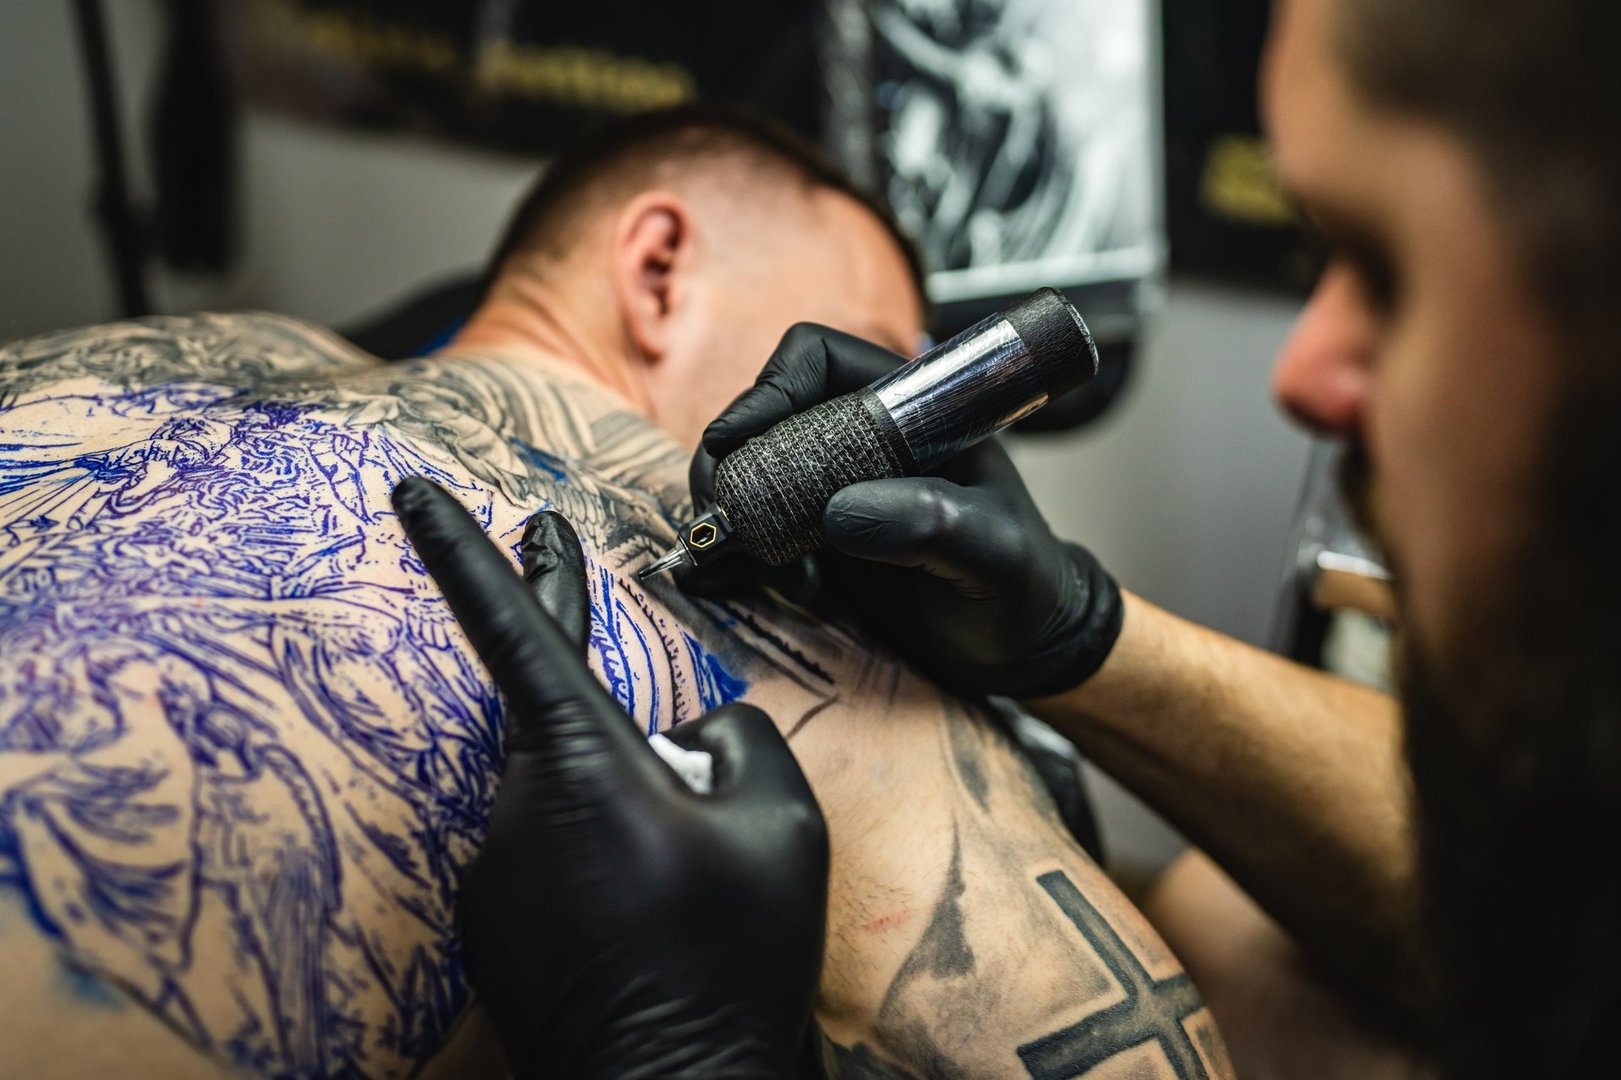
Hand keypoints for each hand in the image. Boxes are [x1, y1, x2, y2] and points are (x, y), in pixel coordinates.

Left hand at [392, 477, 828, 1079]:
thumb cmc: (732, 953)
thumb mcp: (782, 819)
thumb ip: (734, 736)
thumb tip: (683, 738)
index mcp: (583, 761)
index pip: (512, 629)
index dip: (464, 551)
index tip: (410, 489)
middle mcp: (515, 804)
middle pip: (546, 694)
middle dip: (552, 607)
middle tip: (550, 531)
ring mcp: (492, 867)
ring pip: (561, 782)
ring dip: (617, 792)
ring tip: (687, 871)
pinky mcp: (487, 918)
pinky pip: (544, 844)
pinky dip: (594, 847)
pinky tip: (645, 905)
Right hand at [691, 323, 1123, 698]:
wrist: (1017, 648)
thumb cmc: (1021, 587)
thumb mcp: (994, 553)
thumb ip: (932, 525)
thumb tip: (839, 512)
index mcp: (908, 409)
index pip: (818, 358)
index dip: (770, 388)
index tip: (738, 442)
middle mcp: (860, 439)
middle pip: (763, 415)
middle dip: (730, 461)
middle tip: (724, 518)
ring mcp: (830, 489)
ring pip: (746, 474)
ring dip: (731, 518)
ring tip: (756, 571)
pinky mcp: (811, 542)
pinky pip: (750, 533)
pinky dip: (735, 558)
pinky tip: (759, 588)